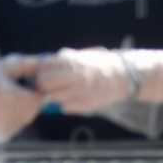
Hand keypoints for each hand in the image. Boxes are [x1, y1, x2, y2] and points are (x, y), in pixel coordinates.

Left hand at [36, 48, 162, 113]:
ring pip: (53, 97)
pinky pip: (64, 107)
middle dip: (43, 84)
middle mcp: (76, 76)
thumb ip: (62, 58)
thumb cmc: (99, 64)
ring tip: (63, 91)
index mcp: (74, 61)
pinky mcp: (85, 104)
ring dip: (54, 95)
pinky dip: (65, 103)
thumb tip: (39, 62)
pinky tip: (74, 98)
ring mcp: (81, 91)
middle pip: (44, 82)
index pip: (44, 66)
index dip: (41, 70)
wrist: (122, 77)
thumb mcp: (82, 55)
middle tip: (49, 84)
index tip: (45, 71)